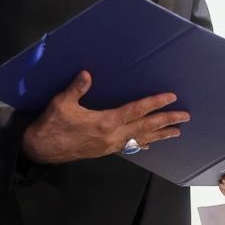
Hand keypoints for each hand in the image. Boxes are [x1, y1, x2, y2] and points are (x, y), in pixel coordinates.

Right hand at [21, 71, 187, 163]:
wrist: (41, 150)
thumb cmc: (51, 125)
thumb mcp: (61, 104)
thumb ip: (76, 89)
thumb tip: (87, 74)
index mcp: (104, 122)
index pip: (135, 111)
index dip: (154, 104)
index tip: (170, 98)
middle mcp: (112, 136)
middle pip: (145, 127)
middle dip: (166, 122)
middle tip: (184, 117)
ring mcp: (109, 145)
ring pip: (140, 139)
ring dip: (159, 135)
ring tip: (176, 132)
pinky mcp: (105, 150)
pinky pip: (129, 147)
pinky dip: (141, 144)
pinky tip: (149, 145)